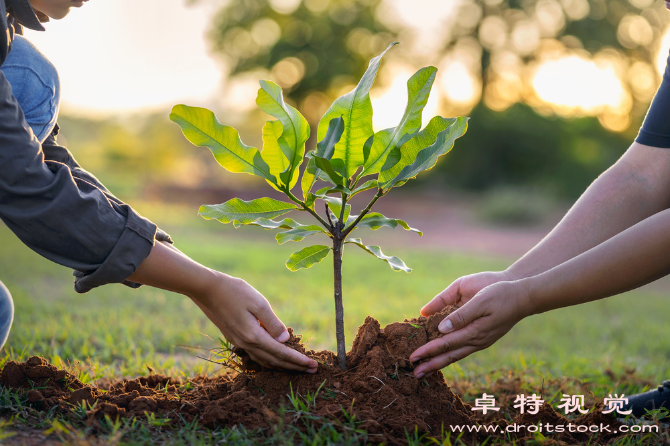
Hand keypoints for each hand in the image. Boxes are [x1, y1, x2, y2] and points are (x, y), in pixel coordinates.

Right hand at [128, 242, 316, 372]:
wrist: (207, 289)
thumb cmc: (235, 292)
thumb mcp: (258, 303)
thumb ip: (273, 323)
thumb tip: (285, 340)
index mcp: (254, 336)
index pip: (282, 353)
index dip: (299, 361)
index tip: (314, 366)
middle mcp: (247, 344)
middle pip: (275, 361)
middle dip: (295, 367)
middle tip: (312, 370)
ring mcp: (239, 343)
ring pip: (265, 361)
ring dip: (282, 366)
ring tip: (297, 367)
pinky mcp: (235, 338)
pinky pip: (256, 356)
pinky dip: (269, 360)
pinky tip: (274, 358)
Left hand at [410, 280, 531, 377]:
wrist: (524, 296)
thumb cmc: (501, 294)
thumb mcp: (480, 301)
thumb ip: (461, 315)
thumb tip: (441, 328)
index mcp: (475, 332)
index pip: (445, 344)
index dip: (428, 351)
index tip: (413, 357)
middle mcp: (477, 341)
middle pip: (450, 356)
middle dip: (431, 364)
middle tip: (414, 373)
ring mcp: (481, 341)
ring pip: (456, 355)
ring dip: (440, 363)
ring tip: (426, 370)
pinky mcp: (483, 338)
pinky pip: (462, 350)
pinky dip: (450, 355)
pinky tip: (444, 357)